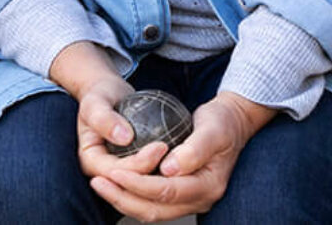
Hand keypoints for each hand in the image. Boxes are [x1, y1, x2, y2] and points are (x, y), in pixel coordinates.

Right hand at [47, 42, 168, 182]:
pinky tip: (179, 158)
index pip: (117, 173)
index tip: (160, 146)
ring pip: (142, 182)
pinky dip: (162, 168)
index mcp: (91, 162)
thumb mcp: (96, 103)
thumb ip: (105, 119)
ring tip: (179, 158)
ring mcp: (118, 170)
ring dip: (160, 174)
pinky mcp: (132, 165)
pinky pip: (148, 172)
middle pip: (131, 182)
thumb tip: (124, 137)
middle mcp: (104, 172)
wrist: (106, 94)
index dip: (140, 164)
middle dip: (153, 171)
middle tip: (172, 150)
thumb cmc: (99, 95)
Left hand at [89, 91, 275, 221]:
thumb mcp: (212, 129)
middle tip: (99, 182)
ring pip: (152, 210)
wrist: (232, 122)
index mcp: (208, 186)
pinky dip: (132, 195)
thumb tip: (169, 169)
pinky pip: (153, 201)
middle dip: (124, 197)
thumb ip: (194, 149)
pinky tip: (115, 182)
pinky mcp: (181, 192)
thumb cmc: (223, 122)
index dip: (138, 184)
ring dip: (123, 199)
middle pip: (156, 209)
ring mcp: (190, 199)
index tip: (116, 171)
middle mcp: (199, 199)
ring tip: (100, 184)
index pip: (167, 192)